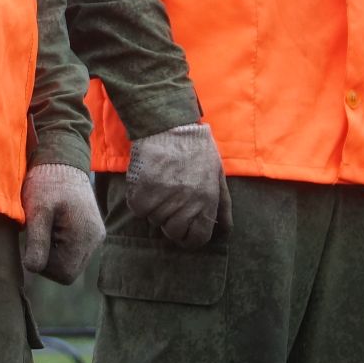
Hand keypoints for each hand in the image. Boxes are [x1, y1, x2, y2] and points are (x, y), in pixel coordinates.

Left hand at [20, 164, 102, 283]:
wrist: (63, 157)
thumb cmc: (47, 181)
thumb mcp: (37, 210)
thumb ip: (37, 241)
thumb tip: (33, 269)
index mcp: (85, 237)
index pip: (64, 274)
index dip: (44, 265)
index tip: (32, 243)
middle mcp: (95, 240)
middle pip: (69, 270)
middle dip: (49, 258)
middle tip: (37, 233)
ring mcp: (95, 235)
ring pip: (71, 261)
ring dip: (54, 251)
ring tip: (45, 226)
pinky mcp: (91, 230)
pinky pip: (74, 249)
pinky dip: (60, 244)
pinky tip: (52, 225)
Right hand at [125, 122, 230, 249]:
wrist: (168, 124)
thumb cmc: (196, 147)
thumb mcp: (217, 174)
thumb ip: (223, 205)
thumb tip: (225, 232)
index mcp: (206, 200)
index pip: (197, 238)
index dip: (190, 237)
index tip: (184, 229)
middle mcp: (185, 203)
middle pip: (173, 232)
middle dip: (171, 222)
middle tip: (170, 204)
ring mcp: (162, 198)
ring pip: (154, 220)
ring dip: (156, 209)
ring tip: (160, 186)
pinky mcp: (141, 191)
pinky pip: (138, 210)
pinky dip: (140, 201)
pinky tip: (147, 183)